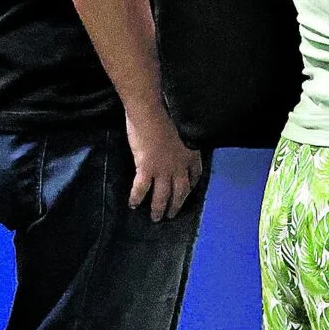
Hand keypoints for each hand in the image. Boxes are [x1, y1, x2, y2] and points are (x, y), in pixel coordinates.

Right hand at [124, 104, 202, 220]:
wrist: (151, 111)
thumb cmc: (167, 112)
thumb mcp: (183, 128)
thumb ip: (182, 140)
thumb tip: (177, 144)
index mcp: (191, 154)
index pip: (195, 175)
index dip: (192, 185)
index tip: (188, 190)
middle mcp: (179, 166)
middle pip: (180, 192)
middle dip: (176, 205)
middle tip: (171, 214)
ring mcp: (163, 170)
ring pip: (162, 195)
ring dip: (159, 208)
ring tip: (156, 218)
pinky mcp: (146, 169)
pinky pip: (141, 189)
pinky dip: (137, 198)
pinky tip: (133, 205)